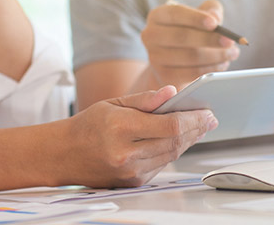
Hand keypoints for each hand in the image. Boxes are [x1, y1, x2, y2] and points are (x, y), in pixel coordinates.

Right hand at [62, 86, 217, 187]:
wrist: (63, 155)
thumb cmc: (88, 125)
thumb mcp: (113, 103)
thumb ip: (145, 99)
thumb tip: (173, 92)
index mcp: (121, 128)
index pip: (169, 125)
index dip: (193, 119)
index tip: (207, 112)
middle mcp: (126, 153)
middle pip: (174, 142)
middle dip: (196, 129)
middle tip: (210, 119)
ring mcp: (130, 171)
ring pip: (171, 155)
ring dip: (189, 141)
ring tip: (199, 127)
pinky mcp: (133, 181)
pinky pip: (161, 164)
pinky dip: (173, 151)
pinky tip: (180, 140)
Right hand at [140, 0, 239, 87]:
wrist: (174, 61)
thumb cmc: (190, 32)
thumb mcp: (200, 16)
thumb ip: (210, 10)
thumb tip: (215, 17)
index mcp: (158, 15)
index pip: (176, 14)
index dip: (196, 18)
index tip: (215, 24)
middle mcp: (150, 35)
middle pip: (182, 37)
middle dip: (210, 39)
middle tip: (231, 42)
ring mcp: (154, 57)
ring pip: (188, 57)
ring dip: (215, 56)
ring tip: (232, 53)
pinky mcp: (163, 75)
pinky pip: (190, 73)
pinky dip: (210, 69)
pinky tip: (222, 64)